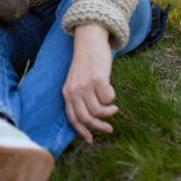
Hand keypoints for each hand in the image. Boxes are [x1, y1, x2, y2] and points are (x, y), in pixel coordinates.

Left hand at [62, 24, 116, 142]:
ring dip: (109, 112)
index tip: (91, 139)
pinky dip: (112, 98)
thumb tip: (92, 118)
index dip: (82, 131)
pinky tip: (112, 90)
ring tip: (113, 108)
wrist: (89, 40)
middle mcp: (74, 90)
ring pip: (99, 110)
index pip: (72, 118)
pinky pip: (108, 98)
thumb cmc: (85, 62)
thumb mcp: (76, 80)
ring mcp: (86, 85)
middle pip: (87, 118)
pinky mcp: (98, 79)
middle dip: (100, 126)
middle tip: (109, 128)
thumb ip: (79, 96)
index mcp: (66, 92)